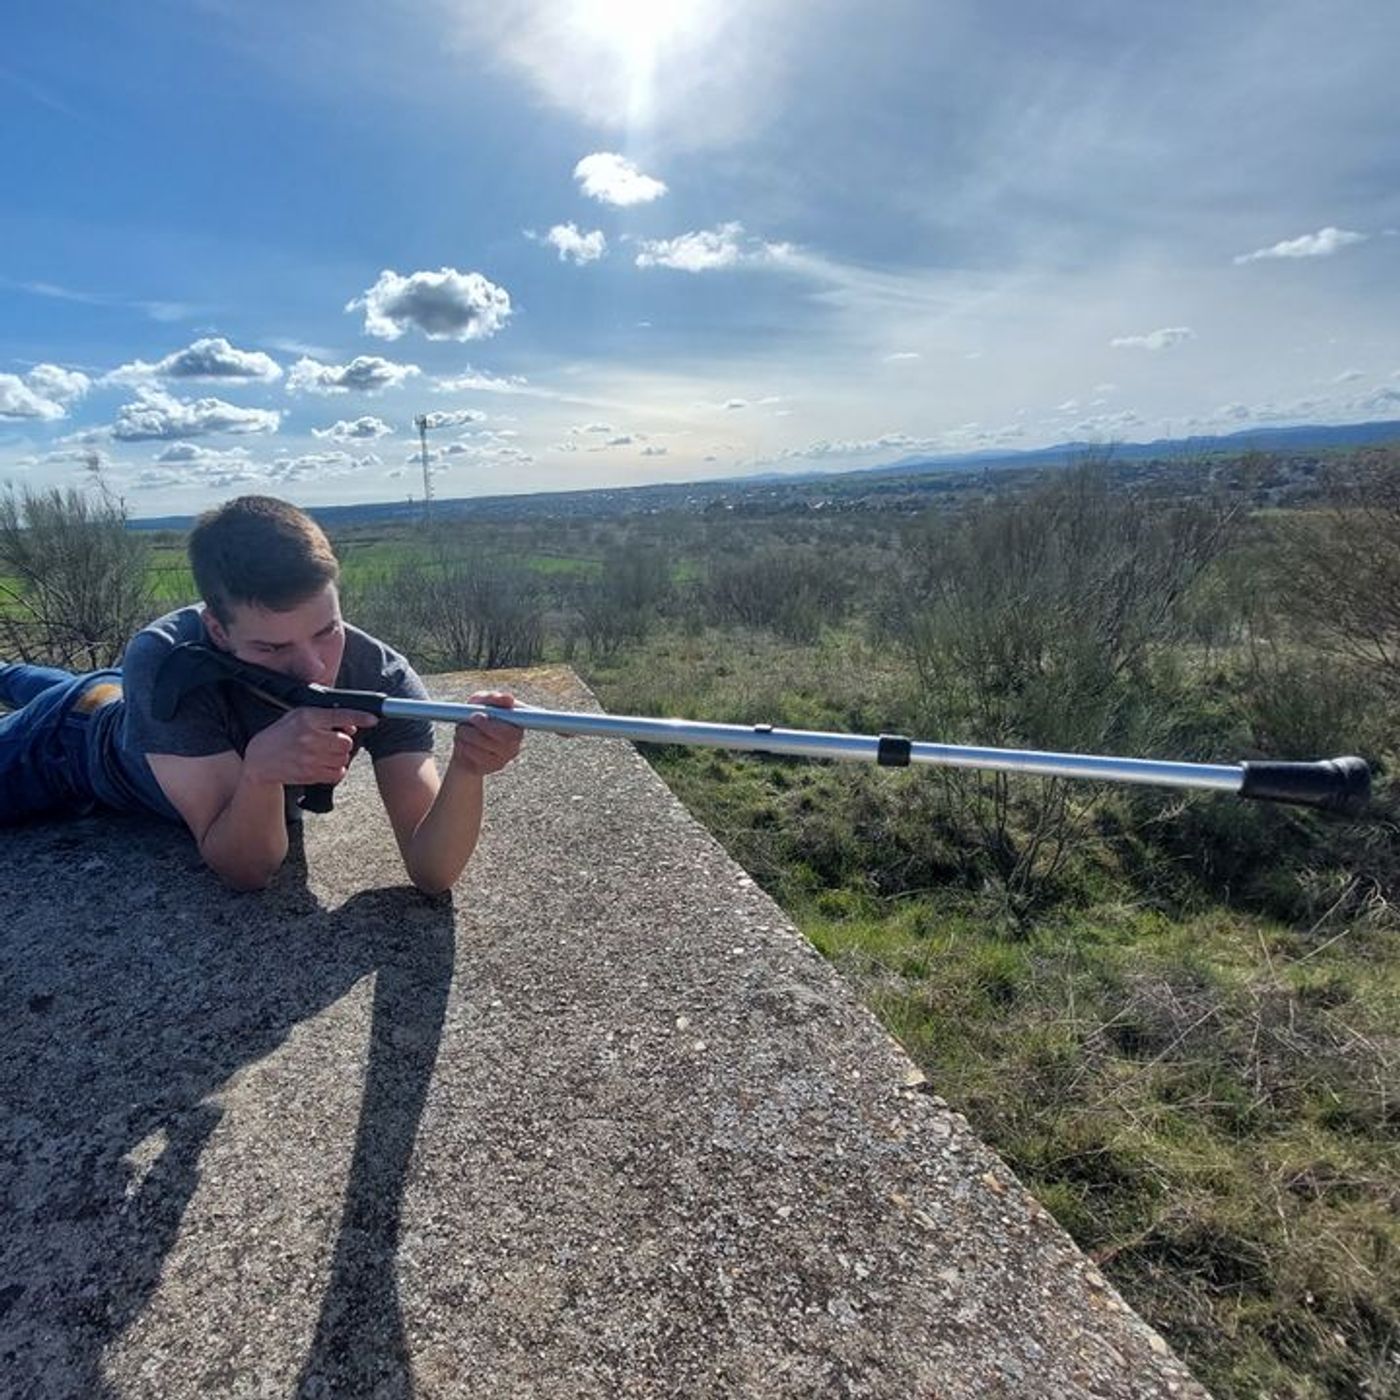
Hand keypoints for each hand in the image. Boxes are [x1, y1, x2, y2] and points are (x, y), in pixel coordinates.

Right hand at [243, 707, 378, 786]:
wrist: (260, 760)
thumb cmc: (281, 735)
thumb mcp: (298, 716)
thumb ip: (326, 716)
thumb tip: (351, 726)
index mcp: (307, 718)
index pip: (341, 715)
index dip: (360, 717)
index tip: (373, 719)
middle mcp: (310, 737)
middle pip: (346, 742)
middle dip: (343, 742)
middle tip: (331, 742)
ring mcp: (310, 757)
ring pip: (344, 759)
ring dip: (339, 757)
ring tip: (324, 754)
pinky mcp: (310, 774)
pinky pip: (338, 774)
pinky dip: (336, 771)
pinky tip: (324, 765)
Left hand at [450, 691, 523, 776]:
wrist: (465, 737)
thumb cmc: (477, 714)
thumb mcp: (481, 701)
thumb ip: (493, 698)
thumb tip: (508, 699)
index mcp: (518, 725)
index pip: (515, 728)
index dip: (495, 724)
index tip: (476, 715)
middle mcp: (515, 744)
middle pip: (503, 741)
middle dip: (479, 731)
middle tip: (465, 723)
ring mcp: (504, 759)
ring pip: (486, 751)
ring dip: (467, 738)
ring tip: (461, 731)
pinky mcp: (491, 768)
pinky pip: (476, 761)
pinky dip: (464, 749)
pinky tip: (463, 743)